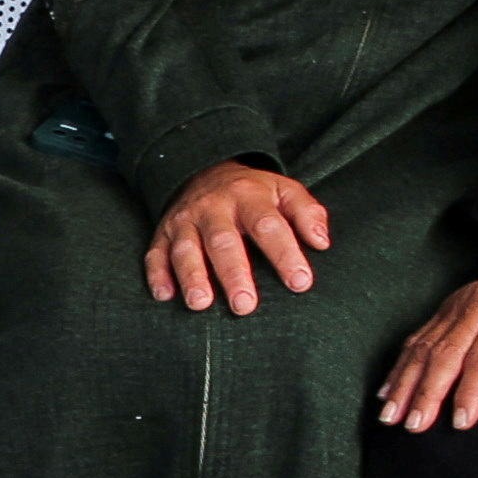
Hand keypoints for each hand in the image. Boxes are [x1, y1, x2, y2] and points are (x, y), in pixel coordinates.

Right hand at [144, 160, 329, 312]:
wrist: (206, 171)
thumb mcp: (284, 191)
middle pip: (223, 241)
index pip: (268, 225)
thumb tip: (322, 243)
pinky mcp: (163, 233)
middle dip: (233, 274)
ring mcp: (185, 220)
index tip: (300, 282)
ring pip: (186, 249)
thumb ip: (307, 213)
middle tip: (245, 306)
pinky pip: (155, 254)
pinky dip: (157, 274)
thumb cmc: (254, 193)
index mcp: (248, 196)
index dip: (284, 254)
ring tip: (201, 304)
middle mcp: (213, 207)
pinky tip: (164, 296)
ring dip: (192, 277)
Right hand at [375, 267, 477, 427]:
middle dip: (427, 392)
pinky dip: (401, 365)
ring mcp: (459, 302)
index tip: (461, 421)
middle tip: (414, 425)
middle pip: (446, 352)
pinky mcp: (448, 306)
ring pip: (424, 345)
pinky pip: (419, 336)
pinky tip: (388, 390)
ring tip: (391, 415)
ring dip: (405, 382)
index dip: (470, 390)